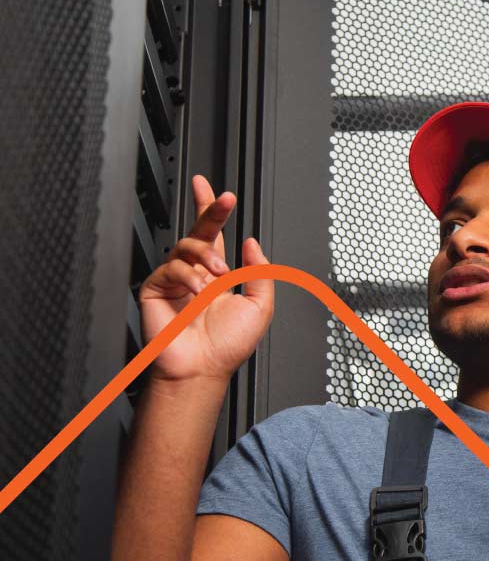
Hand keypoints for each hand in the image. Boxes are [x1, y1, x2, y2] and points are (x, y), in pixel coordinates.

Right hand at [138, 175, 273, 382]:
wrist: (202, 370)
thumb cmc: (226, 346)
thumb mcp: (259, 307)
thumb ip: (260, 272)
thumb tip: (253, 243)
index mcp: (217, 275)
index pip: (214, 236)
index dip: (213, 210)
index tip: (215, 190)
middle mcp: (196, 274)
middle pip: (199, 231)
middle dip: (210, 210)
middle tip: (222, 199)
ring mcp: (175, 280)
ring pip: (186, 246)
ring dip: (206, 255)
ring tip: (220, 273)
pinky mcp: (156, 289)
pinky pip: (170, 268)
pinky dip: (188, 276)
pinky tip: (198, 292)